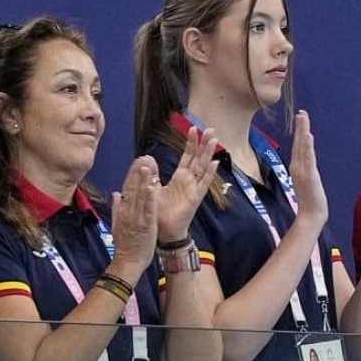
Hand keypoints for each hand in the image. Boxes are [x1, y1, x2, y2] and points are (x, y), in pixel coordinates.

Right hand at [110, 157, 160, 279]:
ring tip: (147, 166)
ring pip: (140, 196)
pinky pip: (149, 210)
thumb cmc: (125, 245)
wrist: (127, 262)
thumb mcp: (117, 224)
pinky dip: (150, 198)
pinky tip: (153, 187)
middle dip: (138, 172)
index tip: (138, 161)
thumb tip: (116, 193)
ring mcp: (136, 218)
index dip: (132, 174)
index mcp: (123, 211)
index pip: (127, 188)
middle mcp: (128, 212)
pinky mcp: (145, 226)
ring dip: (144, 181)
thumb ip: (117, 207)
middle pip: (133, 189)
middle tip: (143, 157)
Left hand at [157, 127, 219, 242]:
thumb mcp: (152, 189)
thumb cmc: (160, 212)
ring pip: (203, 167)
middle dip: (204, 143)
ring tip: (214, 139)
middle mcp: (189, 180)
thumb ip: (151, 174)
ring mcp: (194, 188)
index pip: (187, 156)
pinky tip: (215, 163)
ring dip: (208, 153)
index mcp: (180, 177)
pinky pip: (204, 184)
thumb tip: (146, 158)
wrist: (163, 232)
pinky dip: (209, 174)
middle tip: (210, 128)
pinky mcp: (195, 198)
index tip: (193, 128)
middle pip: (198, 158)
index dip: (191, 143)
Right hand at [289, 110, 327, 228]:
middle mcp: (297, 166)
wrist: (310, 215)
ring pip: (302, 147)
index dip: (299, 131)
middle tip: (302, 112)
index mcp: (297, 167)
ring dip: (303, 132)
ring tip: (303, 118)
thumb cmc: (310, 200)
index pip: (298, 145)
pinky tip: (308, 136)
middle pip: (299, 143)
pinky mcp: (309, 176)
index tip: (301, 117)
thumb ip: (307, 170)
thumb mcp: (307, 181)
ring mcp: (302, 171)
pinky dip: (308, 147)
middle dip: (300, 127)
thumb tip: (307, 161)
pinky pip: (308, 158)